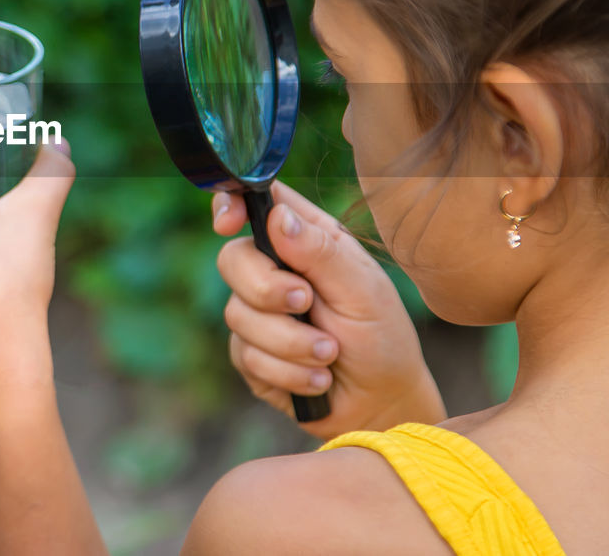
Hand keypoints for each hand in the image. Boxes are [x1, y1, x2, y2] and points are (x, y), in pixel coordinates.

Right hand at [213, 182, 445, 439]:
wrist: (380, 404)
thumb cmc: (382, 337)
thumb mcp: (363, 290)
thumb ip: (321, 251)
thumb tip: (278, 216)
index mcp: (305, 240)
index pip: (257, 204)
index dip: (231, 204)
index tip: (227, 224)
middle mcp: (275, 270)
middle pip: (233, 259)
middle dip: (267, 290)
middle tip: (307, 304)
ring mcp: (258, 313)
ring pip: (238, 314)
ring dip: (290, 342)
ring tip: (329, 354)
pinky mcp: (250, 355)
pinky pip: (246, 356)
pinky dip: (287, 372)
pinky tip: (318, 380)